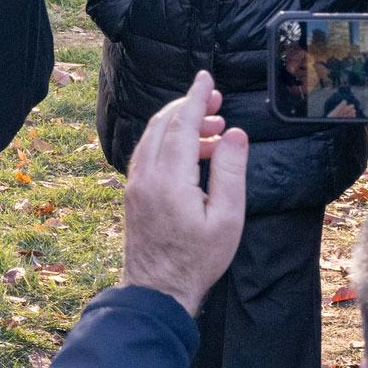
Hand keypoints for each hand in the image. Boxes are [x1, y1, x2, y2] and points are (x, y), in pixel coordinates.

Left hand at [120, 71, 246, 315]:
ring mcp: (135, 183)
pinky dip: (168, 142)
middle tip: (216, 103)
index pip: (180, 124)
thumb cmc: (198, 259)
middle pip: (162, 125)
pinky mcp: (134, 193)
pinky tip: (191, 152)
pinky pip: (148, 154)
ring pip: (153, 138)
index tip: (206, 78)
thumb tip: (234, 134)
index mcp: (168, 178)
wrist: (157, 289)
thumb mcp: (227, 217)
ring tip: (214, 130)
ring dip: (179, 126)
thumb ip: (229, 172)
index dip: (194, 98)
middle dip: (187, 108)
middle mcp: (145, 175)